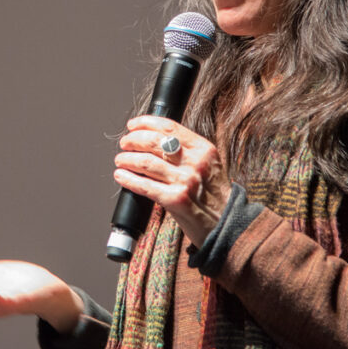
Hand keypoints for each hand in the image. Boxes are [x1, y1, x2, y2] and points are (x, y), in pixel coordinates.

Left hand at [114, 115, 229, 246]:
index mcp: (203, 149)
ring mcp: (185, 181)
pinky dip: (128, 179)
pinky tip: (120, 176)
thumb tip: (154, 139)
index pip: (169, 127)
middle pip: (154, 142)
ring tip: (120, 160)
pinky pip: (144, 185)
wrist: (227, 224)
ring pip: (145, 162)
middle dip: (133, 140)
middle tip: (124, 143)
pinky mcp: (175, 200)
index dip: (145, 123)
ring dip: (127, 159)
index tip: (133, 125)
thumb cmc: (214, 195)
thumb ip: (187, 151)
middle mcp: (195, 162)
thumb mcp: (208, 164)